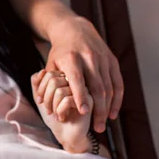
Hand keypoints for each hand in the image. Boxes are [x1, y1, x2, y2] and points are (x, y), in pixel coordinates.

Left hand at [31, 69, 92, 152]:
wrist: (65, 134)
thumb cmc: (54, 115)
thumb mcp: (40, 97)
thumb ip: (36, 83)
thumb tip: (40, 72)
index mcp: (66, 78)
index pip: (48, 73)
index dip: (40, 88)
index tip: (41, 100)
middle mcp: (76, 81)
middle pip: (53, 80)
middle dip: (46, 98)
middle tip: (48, 110)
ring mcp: (83, 90)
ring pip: (59, 90)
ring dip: (53, 106)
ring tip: (56, 114)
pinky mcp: (88, 101)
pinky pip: (67, 100)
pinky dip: (60, 111)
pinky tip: (63, 117)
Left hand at [44, 17, 123, 132]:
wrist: (75, 30)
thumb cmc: (60, 52)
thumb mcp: (51, 63)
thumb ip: (47, 83)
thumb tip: (41, 103)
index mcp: (71, 58)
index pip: (78, 79)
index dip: (81, 96)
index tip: (84, 112)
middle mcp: (89, 58)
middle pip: (97, 87)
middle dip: (98, 109)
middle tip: (96, 128)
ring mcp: (103, 59)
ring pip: (109, 87)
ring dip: (108, 108)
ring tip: (103, 124)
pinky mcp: (112, 61)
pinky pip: (118, 83)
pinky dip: (117, 99)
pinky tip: (113, 113)